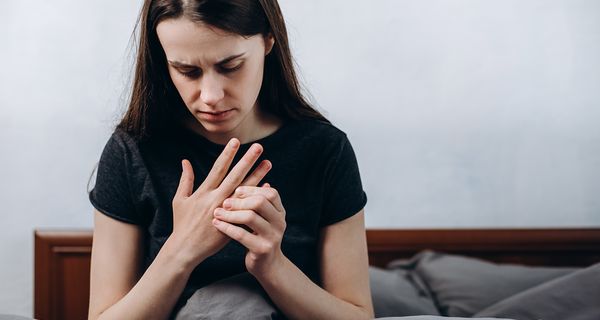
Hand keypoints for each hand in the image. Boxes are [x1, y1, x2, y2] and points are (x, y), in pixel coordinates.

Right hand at [170, 139, 271, 266]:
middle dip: (247, 161)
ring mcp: (226, 212)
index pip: (218, 169)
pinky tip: (268, 187)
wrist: (186, 250)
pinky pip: (249, 207)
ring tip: (268, 163)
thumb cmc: (182, 224)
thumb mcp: (180, 200)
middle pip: (235, 176)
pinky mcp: (233, 223)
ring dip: (257, 176)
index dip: (227, 154)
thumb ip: (185, 180)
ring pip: (245, 190)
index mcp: (203, 193)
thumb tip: (185, 161)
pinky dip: (257, 197)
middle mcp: (216, 200)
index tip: (236, 141)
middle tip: (259, 147)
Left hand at [211, 183, 286, 276]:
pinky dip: (227, 227)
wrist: (267, 266)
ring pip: (250, 217)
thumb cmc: (259, 237)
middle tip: (224, 202)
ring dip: (231, 214)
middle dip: (240, 200)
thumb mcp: (263, 219)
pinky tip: (216, 224)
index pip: (270, 193)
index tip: (236, 190)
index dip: (252, 189)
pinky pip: (242, 235)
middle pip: (260, 202)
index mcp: (280, 212)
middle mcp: (279, 222)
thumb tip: (259, 179)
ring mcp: (273, 236)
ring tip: (217, 213)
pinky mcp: (262, 249)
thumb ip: (260, 202)